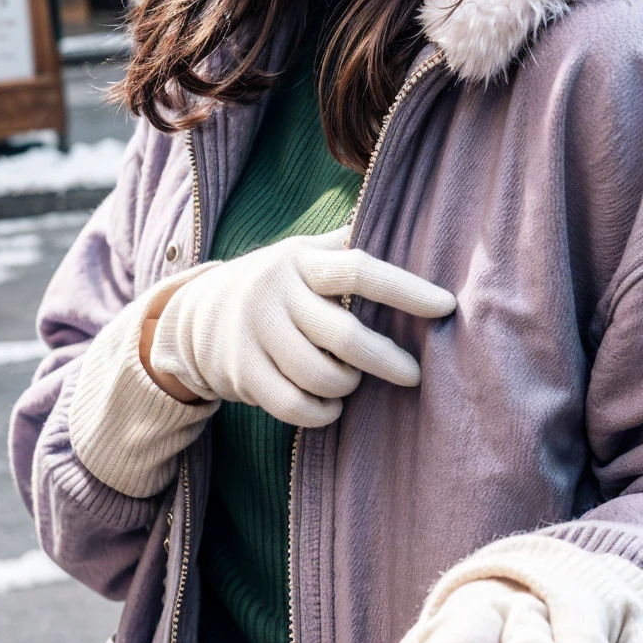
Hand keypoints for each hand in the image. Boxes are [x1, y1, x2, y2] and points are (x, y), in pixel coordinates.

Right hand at [143, 226, 455, 424]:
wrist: (196, 314)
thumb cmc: (278, 284)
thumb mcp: (304, 254)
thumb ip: (348, 247)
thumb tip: (417, 230)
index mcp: (302, 258)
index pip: (360, 270)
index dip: (406, 290)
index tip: (446, 306)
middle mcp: (276, 291)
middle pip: (344, 334)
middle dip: (386, 360)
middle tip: (412, 374)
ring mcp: (255, 332)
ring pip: (320, 375)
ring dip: (348, 386)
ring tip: (353, 381)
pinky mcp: (241, 372)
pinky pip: (293, 405)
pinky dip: (322, 412)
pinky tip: (331, 406)